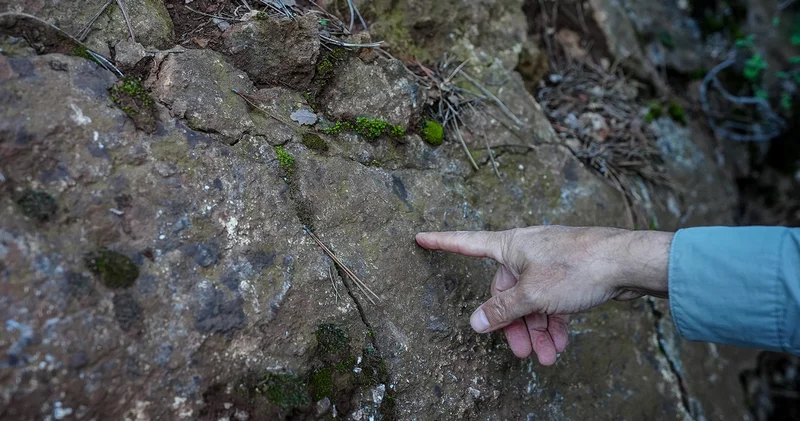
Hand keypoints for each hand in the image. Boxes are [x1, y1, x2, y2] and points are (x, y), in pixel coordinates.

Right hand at [416, 226, 672, 364]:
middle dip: (513, 325)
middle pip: (505, 291)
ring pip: (531, 301)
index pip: (466, 243)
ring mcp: (548, 262)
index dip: (441, 242)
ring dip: (537, 330)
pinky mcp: (568, 274)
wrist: (628, 262)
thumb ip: (502, 310)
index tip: (420, 237)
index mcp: (511, 246)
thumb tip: (475, 322)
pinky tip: (560, 345)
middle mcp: (526, 251)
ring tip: (547, 357)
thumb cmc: (578, 267)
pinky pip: (551, 301)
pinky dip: (553, 323)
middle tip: (521, 353)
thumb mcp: (534, 294)